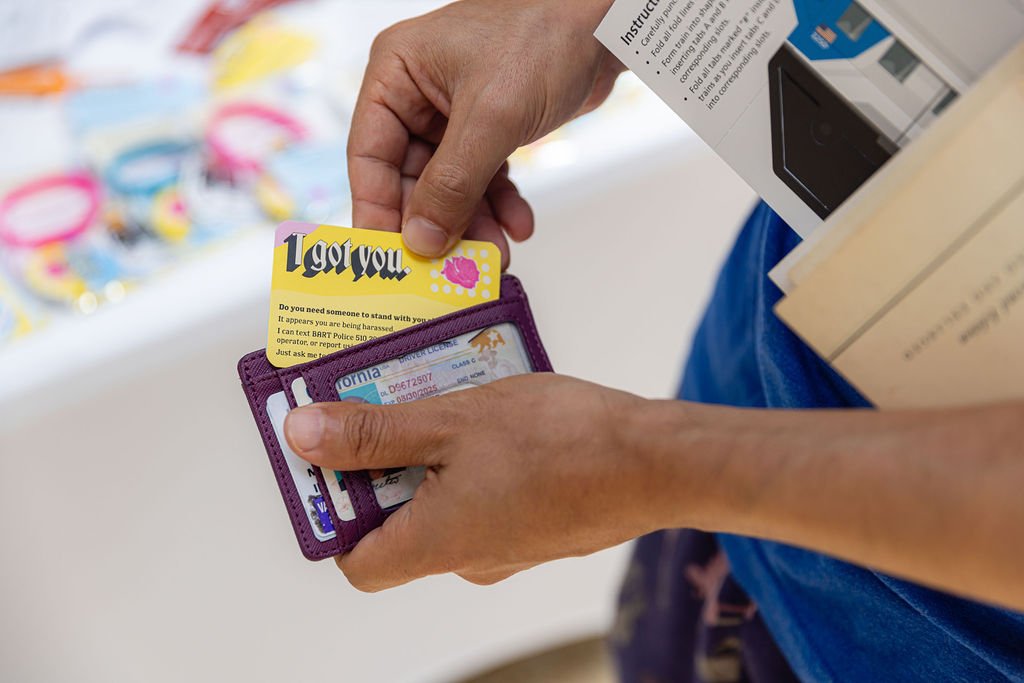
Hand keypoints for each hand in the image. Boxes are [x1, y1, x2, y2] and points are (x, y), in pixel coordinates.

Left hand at [284, 374, 653, 590]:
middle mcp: (468, 559)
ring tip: (442, 400)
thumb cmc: (562, 442)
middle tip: (389, 405)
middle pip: (399, 523)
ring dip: (432, 455)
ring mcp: (507, 546)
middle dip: (385, 464)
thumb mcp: (451, 422)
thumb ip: (374, 433)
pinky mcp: (536, 525)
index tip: (335, 456)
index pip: (355, 558)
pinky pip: (484, 497)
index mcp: (436, 544)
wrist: (658, 461)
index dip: (335, 510)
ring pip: (445, 502)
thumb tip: (303, 438)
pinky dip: (473, 462)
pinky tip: (489, 417)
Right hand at [349, 0, 623, 265]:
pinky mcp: (488, 126)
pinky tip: (518, 225)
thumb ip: (452, 184)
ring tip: (496, 253)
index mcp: (396, 75)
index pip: (369, 155)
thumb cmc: (543, 37)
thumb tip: (422, 240)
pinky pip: (482, 178)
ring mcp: (453, 112)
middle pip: (411, 178)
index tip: (389, 257)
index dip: (377, 210)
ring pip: (450, 185)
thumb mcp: (490, 117)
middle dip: (437, 224)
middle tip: (452, 267)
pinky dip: (500, 204)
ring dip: (473, 222)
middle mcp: (417, 94)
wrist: (607, 23)